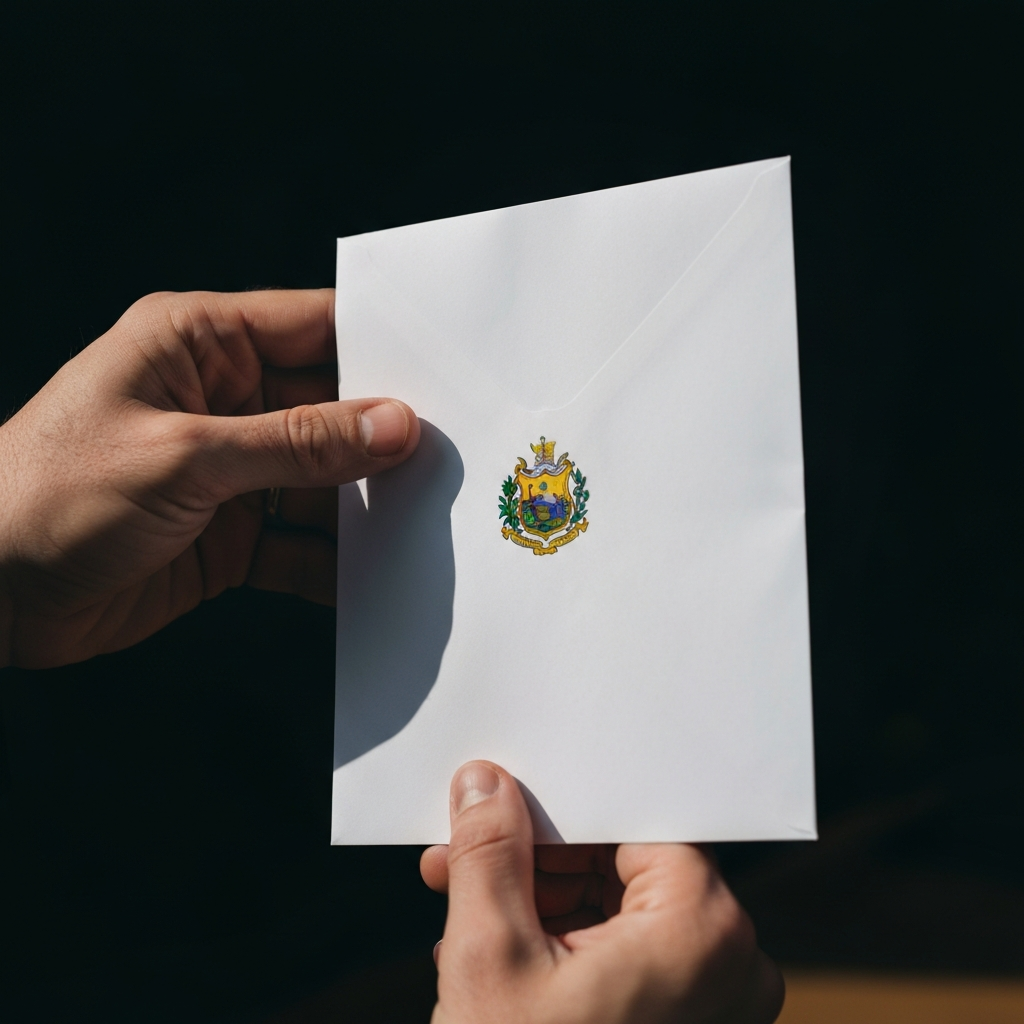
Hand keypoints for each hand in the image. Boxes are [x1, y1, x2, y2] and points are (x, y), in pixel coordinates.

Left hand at [0, 289, 418, 668]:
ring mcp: (229, 474)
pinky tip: (375, 581)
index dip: (383, 346)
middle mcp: (222, 402)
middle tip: (455, 460)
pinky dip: (335, 563)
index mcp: (199, 346)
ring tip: (427, 526)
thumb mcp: (185, 456)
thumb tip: (393, 424)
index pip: (313, 327)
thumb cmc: (49, 495)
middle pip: (330, 409)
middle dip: (386, 438)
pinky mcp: (229, 537)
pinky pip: (301, 544)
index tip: (450, 372)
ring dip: (367, 506)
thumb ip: (297, 443)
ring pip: (324, 482)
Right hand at [420, 762, 783, 1023]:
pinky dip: (562, 946)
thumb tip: (484, 783)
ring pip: (619, 909)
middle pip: (622, 866)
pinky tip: (497, 954)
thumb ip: (489, 854)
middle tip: (461, 859)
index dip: (559, 810)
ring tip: (461, 913)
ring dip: (537, 902)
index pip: (634, 824)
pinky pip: (627, 955)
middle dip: (533, 861)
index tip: (500, 809)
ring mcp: (713, 1003)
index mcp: (705, 931)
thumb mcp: (490, 956)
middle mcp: (731, 964)